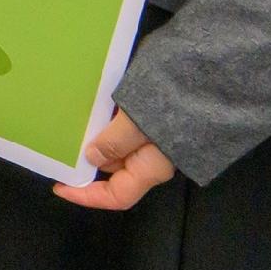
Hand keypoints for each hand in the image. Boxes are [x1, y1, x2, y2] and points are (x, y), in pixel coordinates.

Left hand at [52, 110, 175, 210]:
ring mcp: (156, 135)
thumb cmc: (174, 101)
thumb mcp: (137, 123)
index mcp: (151, 167)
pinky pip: (125, 125)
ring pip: (118, 144)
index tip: (60, 185)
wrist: (212, 73)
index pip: (118, 196)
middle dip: (88, 161)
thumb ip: (114, 142)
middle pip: (115, 169)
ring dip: (96, 136)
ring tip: (69, 124)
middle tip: (59, 147)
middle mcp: (154, 156)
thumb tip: (92, 159)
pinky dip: (107, 120)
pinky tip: (92, 104)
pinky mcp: (156, 114)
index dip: (88, 196)